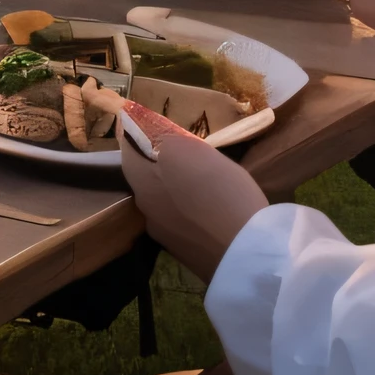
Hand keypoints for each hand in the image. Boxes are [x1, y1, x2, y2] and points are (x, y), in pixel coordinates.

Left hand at [117, 104, 269, 285]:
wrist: (246, 253)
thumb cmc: (217, 192)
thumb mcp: (190, 150)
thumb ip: (162, 138)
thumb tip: (140, 124)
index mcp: (142, 182)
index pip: (128, 149)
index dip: (137, 132)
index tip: (150, 122)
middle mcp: (146, 210)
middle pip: (146, 177)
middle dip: (159, 161)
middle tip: (184, 150)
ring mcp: (166, 235)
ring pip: (164, 201)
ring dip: (176, 188)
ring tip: (201, 179)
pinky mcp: (188, 253)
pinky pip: (184, 221)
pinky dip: (191, 210)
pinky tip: (211, 208)